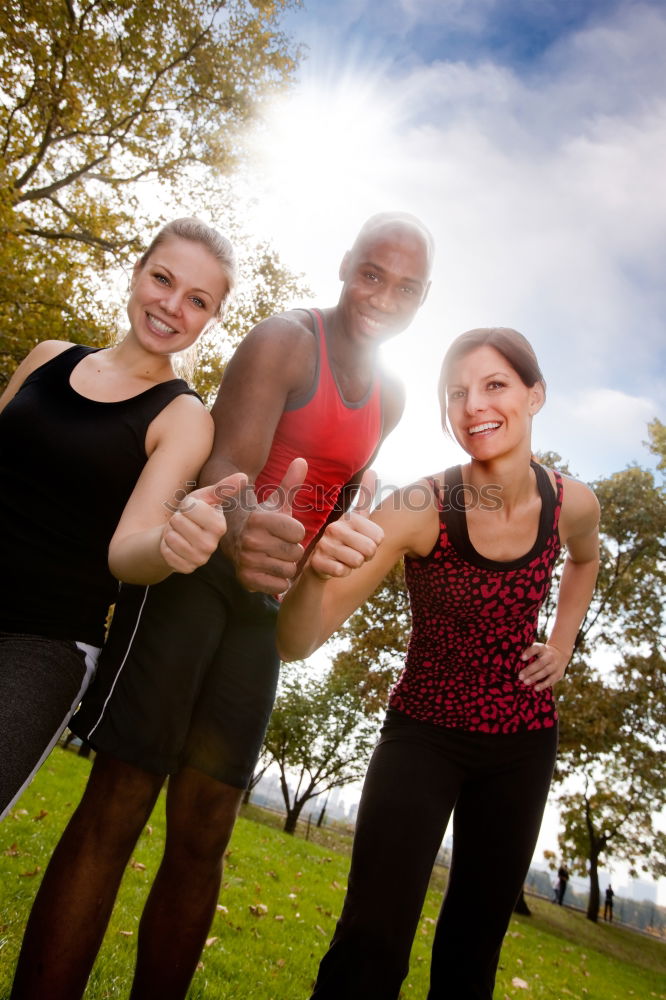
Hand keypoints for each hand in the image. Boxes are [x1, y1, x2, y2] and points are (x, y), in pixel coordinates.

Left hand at [159, 472, 246, 573]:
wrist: (175, 535)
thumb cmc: (191, 514)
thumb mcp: (203, 497)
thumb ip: (222, 488)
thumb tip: (244, 476)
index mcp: (220, 525)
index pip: (193, 508)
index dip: (187, 506)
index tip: (192, 510)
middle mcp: (213, 544)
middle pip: (179, 521)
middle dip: (176, 519)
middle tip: (183, 523)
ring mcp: (200, 559)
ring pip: (172, 538)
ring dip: (169, 532)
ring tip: (178, 533)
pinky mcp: (187, 568)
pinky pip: (167, 553)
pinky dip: (165, 547)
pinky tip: (174, 547)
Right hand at [235, 457, 307, 594]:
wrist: (236, 540)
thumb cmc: (264, 521)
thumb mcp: (277, 502)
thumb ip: (290, 482)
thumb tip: (302, 460)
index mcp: (259, 519)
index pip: (298, 532)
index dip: (296, 532)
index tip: (286, 530)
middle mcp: (250, 540)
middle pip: (295, 553)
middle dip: (292, 550)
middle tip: (280, 545)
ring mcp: (247, 561)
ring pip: (288, 570)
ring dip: (286, 566)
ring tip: (275, 557)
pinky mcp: (246, 579)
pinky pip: (279, 586)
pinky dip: (280, 581)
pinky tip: (271, 570)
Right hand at [309, 469, 383, 579]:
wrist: (319, 564)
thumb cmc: (344, 541)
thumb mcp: (356, 519)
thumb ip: (365, 496)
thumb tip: (372, 470)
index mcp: (348, 518)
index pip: (379, 536)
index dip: (376, 544)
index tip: (364, 540)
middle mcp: (334, 528)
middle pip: (370, 549)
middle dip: (366, 557)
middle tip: (354, 552)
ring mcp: (324, 545)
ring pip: (357, 561)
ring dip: (354, 566)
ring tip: (344, 559)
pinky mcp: (316, 562)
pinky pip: (343, 571)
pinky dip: (343, 573)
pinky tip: (335, 567)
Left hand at [518, 642, 569, 690]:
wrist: (560, 655)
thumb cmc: (542, 654)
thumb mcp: (538, 649)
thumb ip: (528, 653)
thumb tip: (513, 660)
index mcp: (543, 648)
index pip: (536, 649)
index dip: (529, 653)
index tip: (521, 658)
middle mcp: (550, 656)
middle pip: (540, 662)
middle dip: (530, 670)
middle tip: (520, 676)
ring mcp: (555, 665)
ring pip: (545, 672)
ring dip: (535, 678)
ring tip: (525, 682)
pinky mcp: (558, 674)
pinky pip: (551, 680)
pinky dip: (543, 684)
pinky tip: (535, 688)